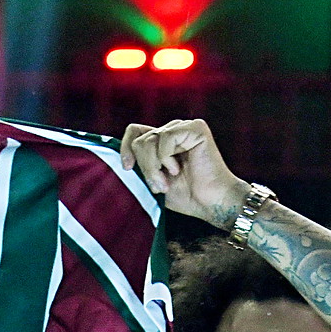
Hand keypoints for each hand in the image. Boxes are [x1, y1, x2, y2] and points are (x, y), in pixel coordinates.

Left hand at [118, 119, 248, 227]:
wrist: (211, 203)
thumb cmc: (186, 195)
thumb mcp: (152, 180)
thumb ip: (138, 166)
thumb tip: (119, 160)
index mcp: (162, 142)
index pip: (134, 132)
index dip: (125, 148)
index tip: (126, 168)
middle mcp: (172, 131)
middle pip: (140, 139)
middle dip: (144, 166)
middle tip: (158, 186)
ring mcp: (184, 128)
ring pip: (150, 139)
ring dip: (154, 166)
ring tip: (167, 182)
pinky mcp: (196, 128)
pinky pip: (165, 137)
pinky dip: (166, 157)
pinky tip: (178, 169)